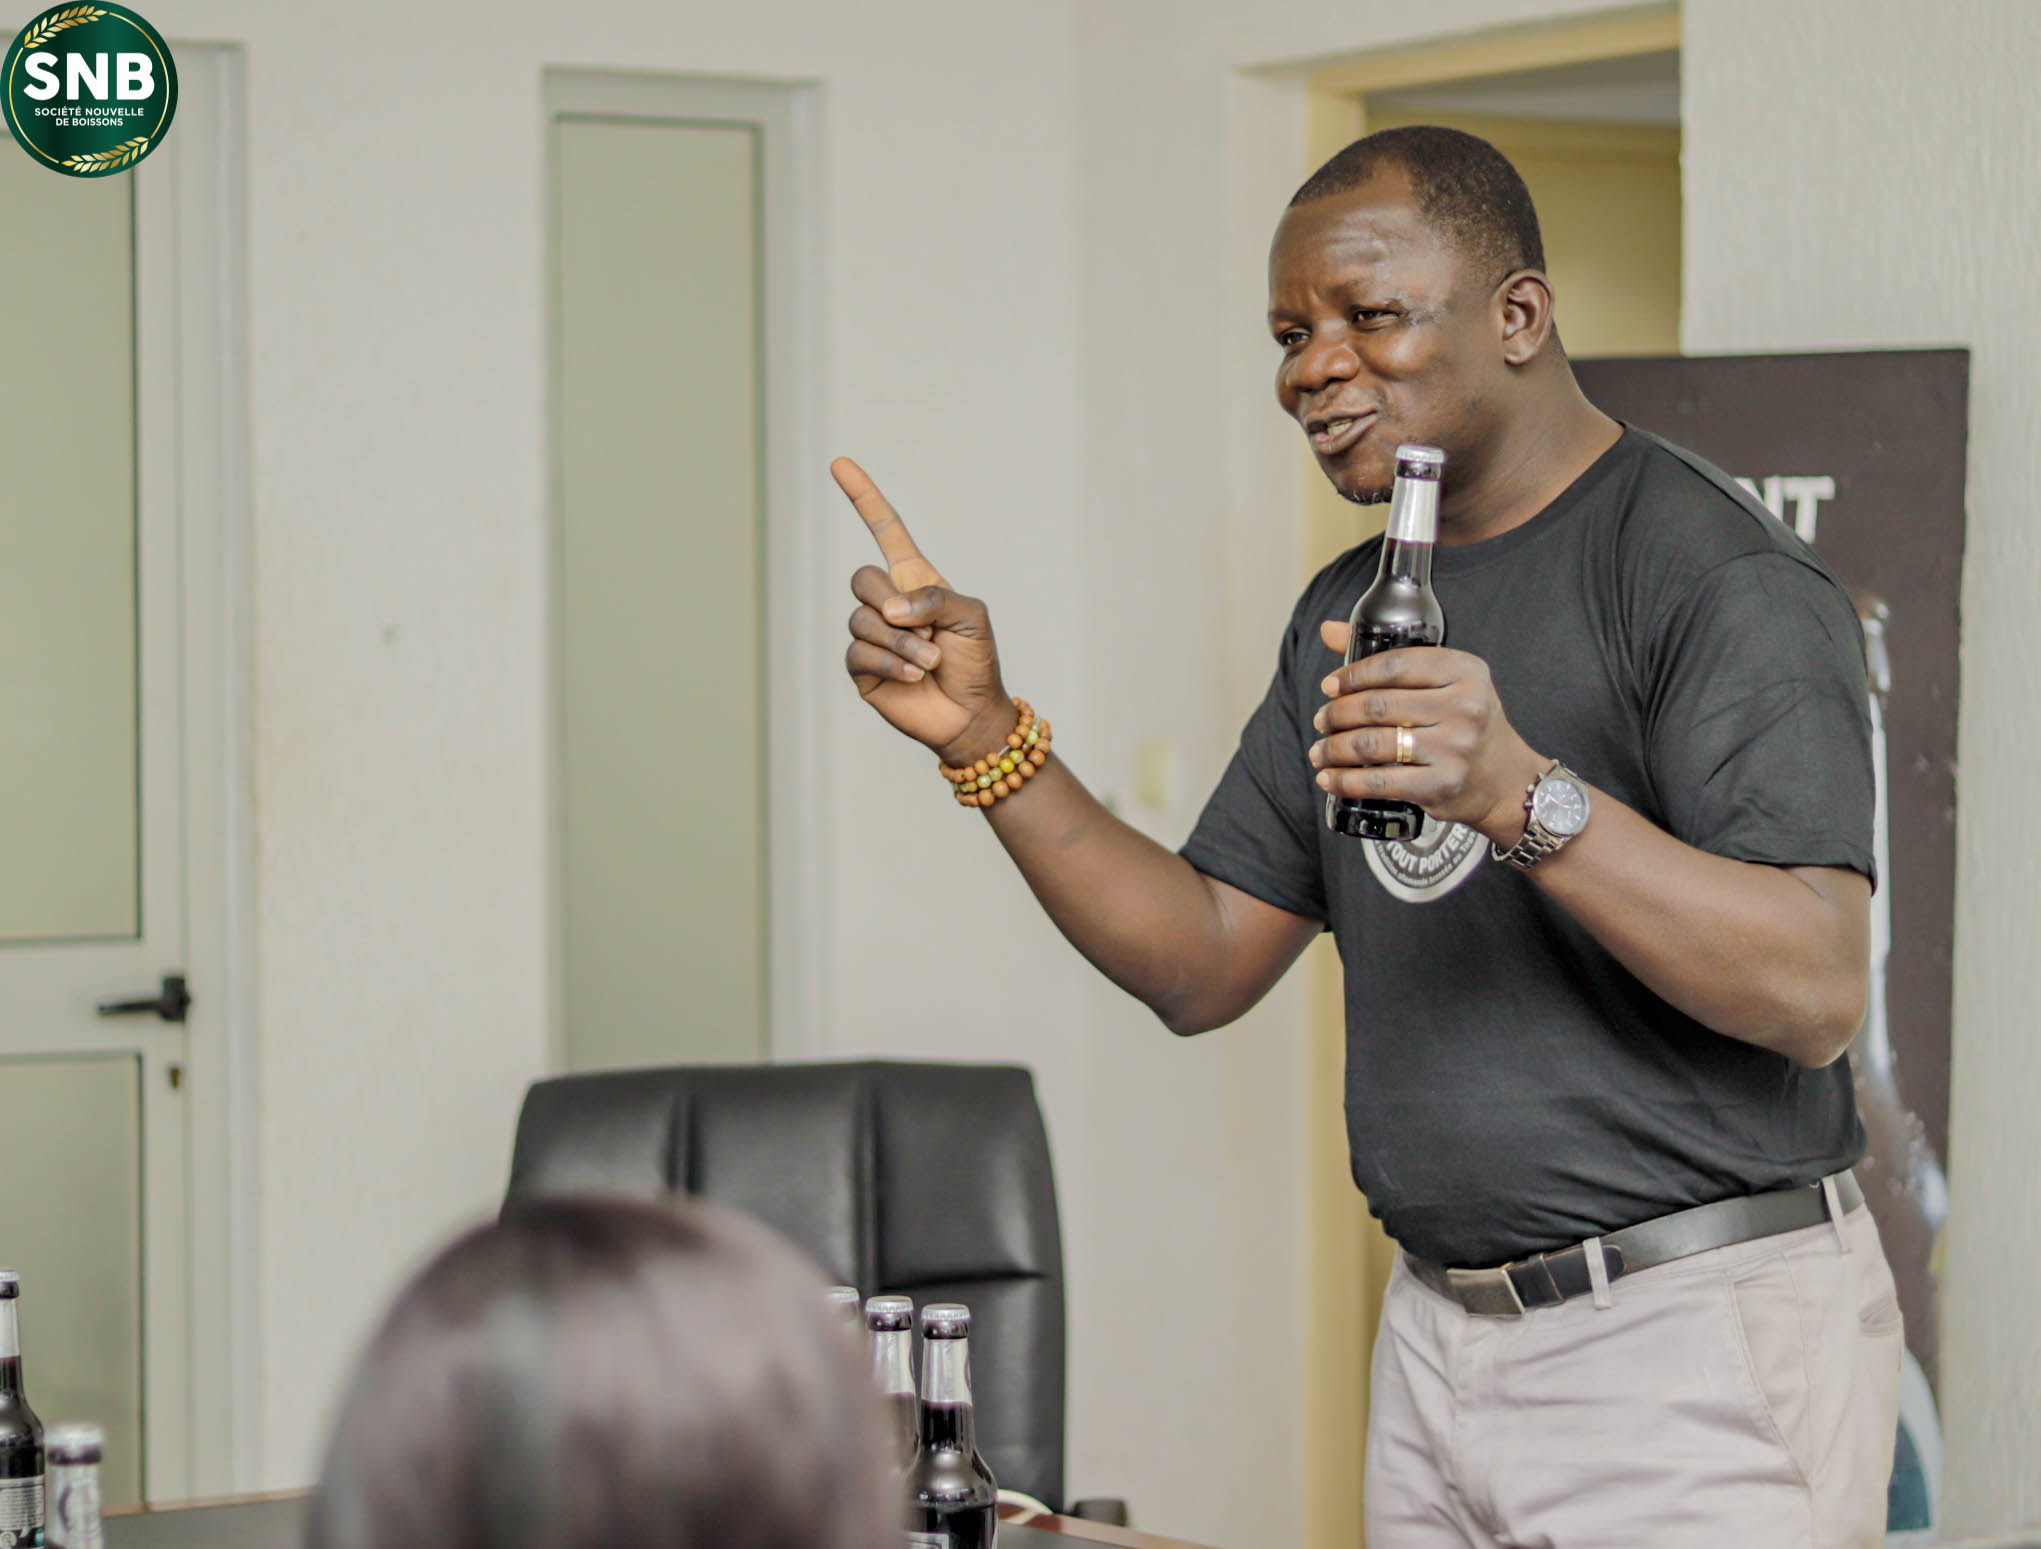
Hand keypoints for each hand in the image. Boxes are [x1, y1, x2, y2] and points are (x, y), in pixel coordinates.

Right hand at [833, 457, 1015, 764]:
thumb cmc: (977, 661)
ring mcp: (871, 635)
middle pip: (862, 578)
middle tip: (926, 630)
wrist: (971, 714)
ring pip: (862, 620)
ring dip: (902, 642)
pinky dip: (891, 663)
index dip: (863, 497)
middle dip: (892, 604)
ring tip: (930, 660)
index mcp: (914, 579)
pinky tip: (915, 675)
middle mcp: (888, 603)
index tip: (840, 464)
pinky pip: (859, 653)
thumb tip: (890, 610)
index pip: (885, 529)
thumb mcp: (971, 616)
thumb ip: (935, 598)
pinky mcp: (861, 669)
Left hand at [1310, 621, 1545, 844]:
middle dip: (1337, 714)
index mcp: (1465, 671)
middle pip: (1378, 705)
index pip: (1395, 664)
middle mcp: (1464, 707)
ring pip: (1372, 744)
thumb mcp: (1443, 681)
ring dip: (1334, 748)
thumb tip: (1329, 631)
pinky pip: (1380, 781)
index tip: (1330, 685)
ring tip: (1320, 750)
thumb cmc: (1464, 723)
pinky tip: (1329, 778)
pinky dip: (1345, 781)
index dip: (1353, 675)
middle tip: (1322, 720)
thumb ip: (1388, 658)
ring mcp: (1454, 748)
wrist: (1503, 779)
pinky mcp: (1442, 784)